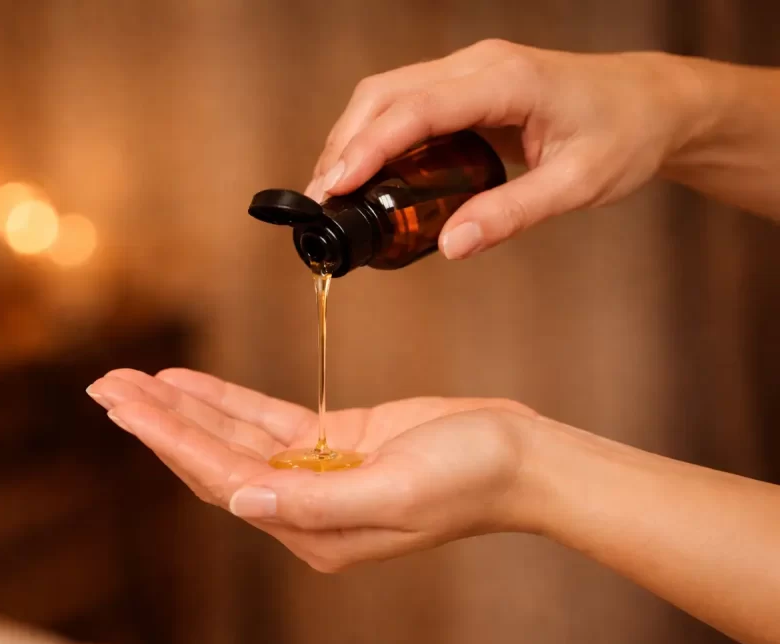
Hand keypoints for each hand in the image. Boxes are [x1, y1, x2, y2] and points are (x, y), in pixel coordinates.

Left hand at [87, 368, 537, 571]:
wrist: (521, 459)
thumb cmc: (471, 477)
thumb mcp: (395, 490)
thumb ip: (314, 501)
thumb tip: (241, 500)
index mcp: (313, 531)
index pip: (222, 479)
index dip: (169, 439)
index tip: (124, 404)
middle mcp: (305, 508)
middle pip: (214, 459)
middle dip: (158, 421)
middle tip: (106, 386)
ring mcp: (318, 474)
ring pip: (233, 438)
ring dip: (183, 408)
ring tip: (132, 381)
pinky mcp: (335, 443)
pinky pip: (266, 421)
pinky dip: (227, 401)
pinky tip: (190, 384)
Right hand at [305, 39, 710, 257]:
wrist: (652, 102)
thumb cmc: (624, 136)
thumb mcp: (577, 184)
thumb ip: (512, 215)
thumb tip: (451, 246)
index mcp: (507, 81)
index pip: (416, 110)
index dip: (368, 148)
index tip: (334, 187)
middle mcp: (479, 65)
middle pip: (385, 94)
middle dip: (344, 145)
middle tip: (323, 200)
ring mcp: (470, 69)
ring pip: (387, 93)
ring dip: (353, 137)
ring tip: (336, 190)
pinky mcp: (466, 83)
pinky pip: (405, 101)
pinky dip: (376, 133)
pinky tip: (369, 172)